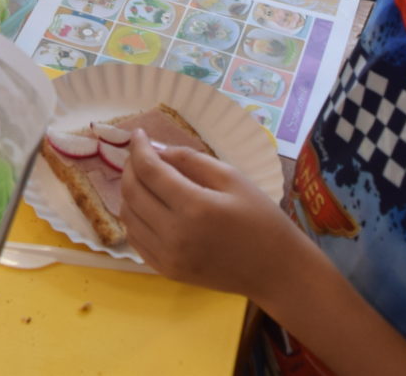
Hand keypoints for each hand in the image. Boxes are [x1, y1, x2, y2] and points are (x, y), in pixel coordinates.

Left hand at [119, 130, 306, 296]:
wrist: (278, 272)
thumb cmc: (262, 220)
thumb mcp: (232, 178)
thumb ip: (190, 159)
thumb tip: (156, 151)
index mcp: (195, 207)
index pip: (148, 170)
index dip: (138, 148)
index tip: (138, 134)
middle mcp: (174, 234)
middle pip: (131, 192)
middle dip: (130, 167)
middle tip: (140, 155)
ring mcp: (168, 257)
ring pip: (127, 216)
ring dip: (129, 193)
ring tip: (144, 179)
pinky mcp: (167, 271)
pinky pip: (135, 239)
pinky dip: (134, 218)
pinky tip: (147, 207)